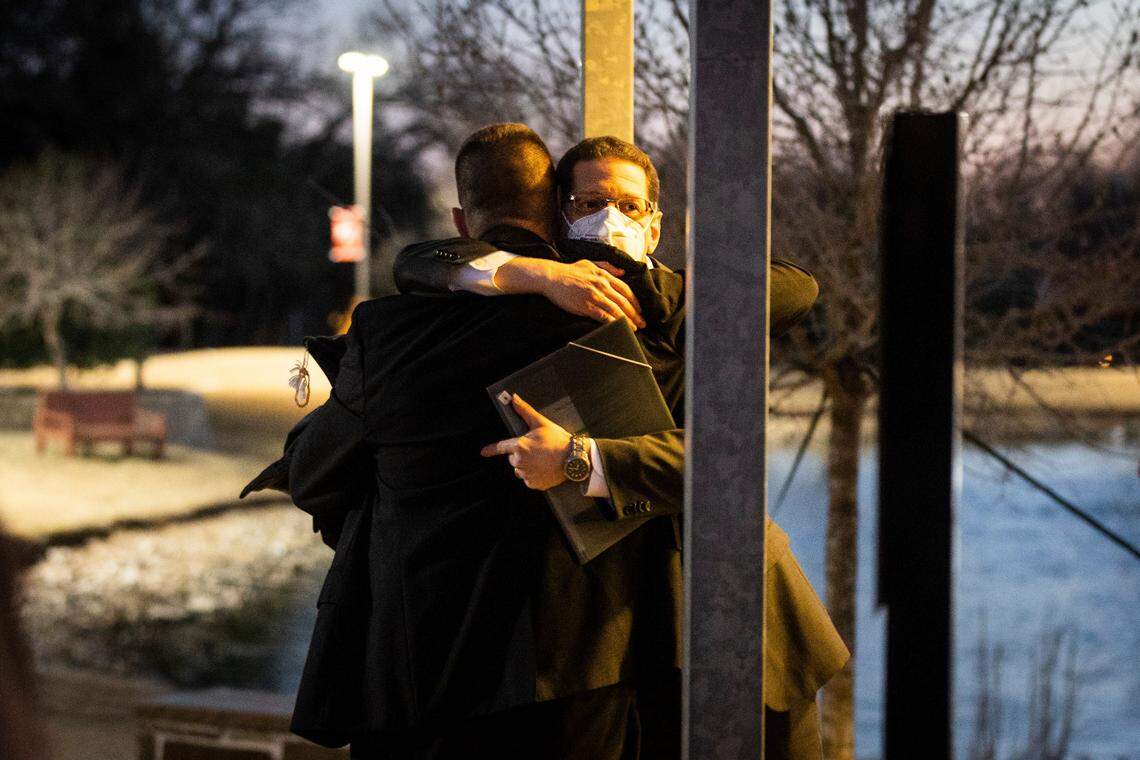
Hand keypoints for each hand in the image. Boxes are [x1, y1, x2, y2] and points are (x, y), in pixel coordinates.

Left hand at [481, 394, 571, 490]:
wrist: (574, 458)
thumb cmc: (558, 439)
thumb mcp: (541, 423)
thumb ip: (524, 411)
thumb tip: (513, 398)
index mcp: (519, 446)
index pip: (500, 447)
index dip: (491, 449)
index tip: (483, 452)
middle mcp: (519, 462)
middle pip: (512, 458)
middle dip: (520, 453)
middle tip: (536, 450)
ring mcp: (526, 474)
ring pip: (520, 469)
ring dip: (526, 465)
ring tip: (542, 459)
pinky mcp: (533, 484)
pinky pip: (528, 479)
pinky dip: (534, 475)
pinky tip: (544, 469)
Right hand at [495, 258, 645, 328]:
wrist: (552, 277)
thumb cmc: (569, 270)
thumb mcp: (590, 263)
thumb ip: (607, 267)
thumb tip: (622, 272)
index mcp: (604, 275)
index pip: (625, 289)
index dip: (635, 301)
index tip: (640, 309)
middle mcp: (602, 285)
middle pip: (624, 301)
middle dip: (636, 314)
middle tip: (643, 322)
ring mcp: (595, 296)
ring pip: (616, 310)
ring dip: (628, 320)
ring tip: (635, 328)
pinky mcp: (586, 306)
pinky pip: (604, 316)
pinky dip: (614, 323)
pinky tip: (620, 328)